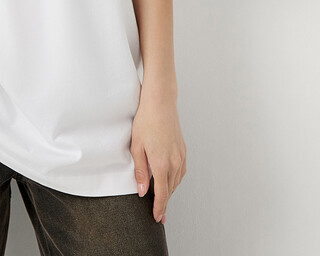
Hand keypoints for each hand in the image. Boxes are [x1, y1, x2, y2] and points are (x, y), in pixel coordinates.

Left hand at [130, 93, 186, 223]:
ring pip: (177, 181)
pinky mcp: (183, 149)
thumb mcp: (137, 146)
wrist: (161, 102)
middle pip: (171, 189)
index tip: (157, 218)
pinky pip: (181, 171)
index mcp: (162, 163)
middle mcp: (174, 161)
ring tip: (162, 199)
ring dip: (170, 191)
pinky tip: (170, 180)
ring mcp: (180, 155)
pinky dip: (175, 179)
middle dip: (164, 202)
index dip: (160, 208)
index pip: (162, 193)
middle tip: (158, 213)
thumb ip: (141, 171)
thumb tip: (142, 191)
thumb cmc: (146, 120)